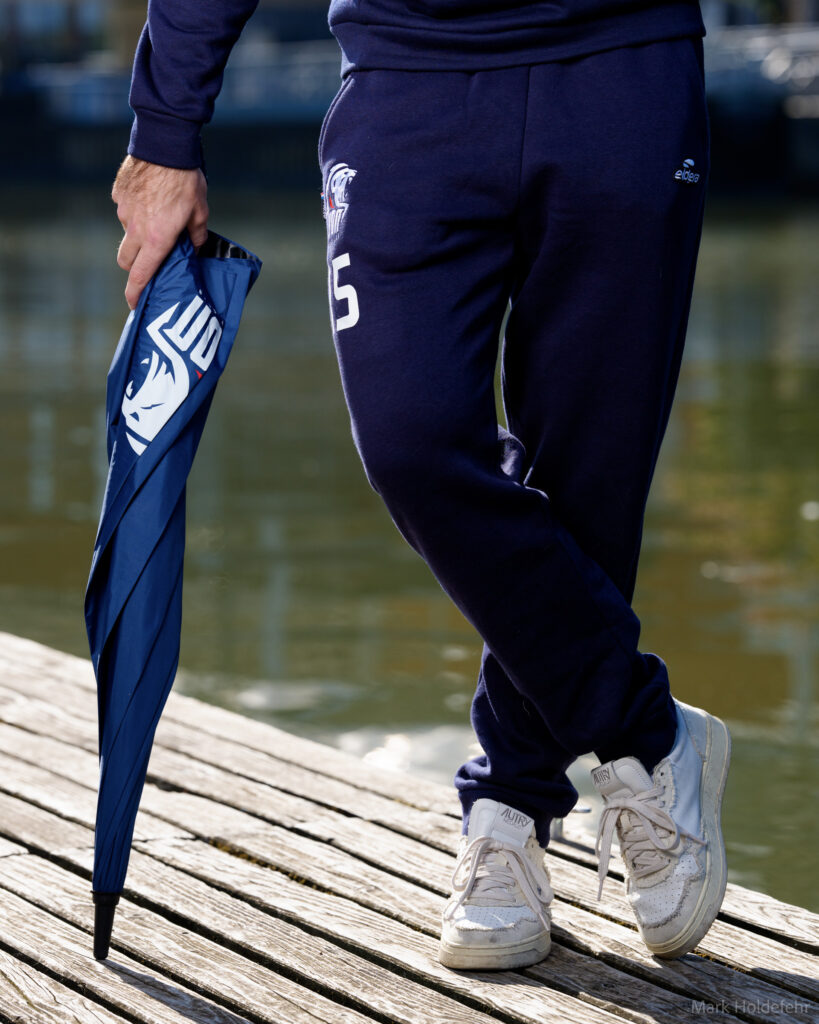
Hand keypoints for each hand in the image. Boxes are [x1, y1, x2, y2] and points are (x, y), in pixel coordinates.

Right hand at [112, 156, 208, 308]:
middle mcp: (135, 229)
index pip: (140, 276)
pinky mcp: (118, 194)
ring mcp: (124, 211)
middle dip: (134, 267)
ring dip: (137, 236)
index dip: (135, 293)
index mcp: (156, 240)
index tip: (133, 304)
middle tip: (148, 264)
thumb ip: (196, 235)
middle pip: (126, 260)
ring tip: (156, 220)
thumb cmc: (186, 179)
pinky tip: (149, 199)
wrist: (164, 143)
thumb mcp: (200, 211)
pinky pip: (124, 210)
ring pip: (126, 234)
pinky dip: (135, 211)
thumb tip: (194, 247)